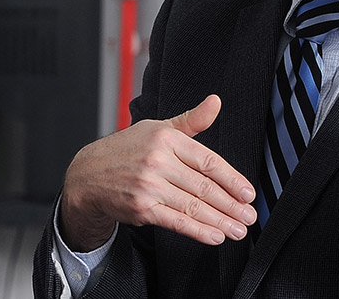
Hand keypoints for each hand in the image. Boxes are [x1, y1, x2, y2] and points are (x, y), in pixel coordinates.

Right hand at [58, 94, 257, 250]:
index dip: (232, 179)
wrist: (88, 174)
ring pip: (193, 206)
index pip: (208, 161)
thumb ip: (191, 120)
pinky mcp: (142, 207)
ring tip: (239, 229)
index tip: (248, 193)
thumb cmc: (127, 150)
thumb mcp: (157, 128)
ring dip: (221, 221)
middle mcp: (158, 161)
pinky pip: (176, 221)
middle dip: (231, 205)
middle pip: (204, 187)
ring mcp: (149, 185)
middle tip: (250, 216)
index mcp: (166, 138)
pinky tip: (215, 236)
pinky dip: (199, 231)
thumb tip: (216, 102)